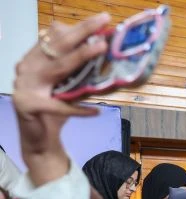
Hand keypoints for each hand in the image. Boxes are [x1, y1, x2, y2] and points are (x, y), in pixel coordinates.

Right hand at [12, 13, 110, 185]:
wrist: (39, 140)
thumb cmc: (55, 111)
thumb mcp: (70, 88)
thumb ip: (81, 73)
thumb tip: (109, 57)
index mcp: (36, 59)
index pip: (55, 36)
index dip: (78, 27)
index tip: (101, 21)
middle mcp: (27, 67)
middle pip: (57, 45)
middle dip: (81, 31)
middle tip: (104, 21)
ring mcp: (25, 84)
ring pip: (57, 68)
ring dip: (81, 57)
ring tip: (102, 49)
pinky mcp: (28, 105)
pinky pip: (59, 106)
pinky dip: (79, 109)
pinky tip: (96, 111)